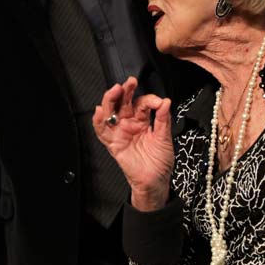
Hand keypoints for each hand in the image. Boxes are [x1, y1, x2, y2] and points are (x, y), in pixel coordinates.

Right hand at [92, 77, 173, 211]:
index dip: (149, 99)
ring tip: (115, 90)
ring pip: (110, 112)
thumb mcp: (165, 138)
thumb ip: (163, 119)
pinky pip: (102, 131)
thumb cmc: (160, 161)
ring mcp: (120, 132)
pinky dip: (98, 121)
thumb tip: (165, 101)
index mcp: (143, 120)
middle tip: (129, 83)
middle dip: (125, 91)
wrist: (154, 181)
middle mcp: (130, 123)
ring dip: (110, 100)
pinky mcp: (113, 143)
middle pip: (123, 102)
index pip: (142, 103)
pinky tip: (99, 111)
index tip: (158, 102)